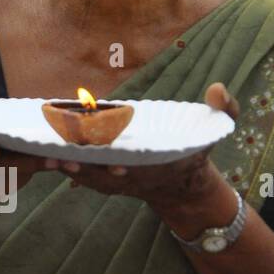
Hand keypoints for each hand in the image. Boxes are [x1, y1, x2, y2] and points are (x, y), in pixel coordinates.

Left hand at [55, 83, 237, 216]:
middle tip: (68, 157)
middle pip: (111, 173)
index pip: (144, 164)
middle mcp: (139, 175)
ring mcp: (121, 181)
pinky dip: (69, 172)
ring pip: (94, 178)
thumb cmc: (195, 150)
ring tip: (52, 158)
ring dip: (74, 170)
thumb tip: (219, 87)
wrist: (182, 186)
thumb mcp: (215, 130)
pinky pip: (85, 178)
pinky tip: (49, 159)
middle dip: (92, 167)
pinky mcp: (107, 181)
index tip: (114, 159)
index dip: (129, 162)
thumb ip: (224, 110)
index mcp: (163, 163)